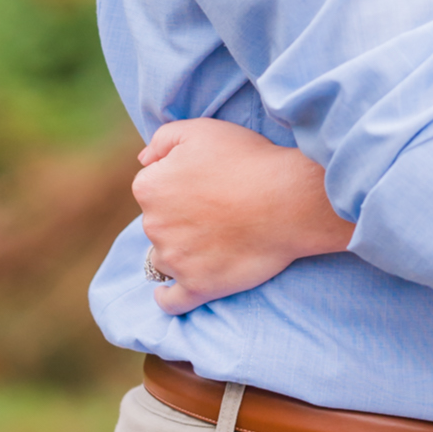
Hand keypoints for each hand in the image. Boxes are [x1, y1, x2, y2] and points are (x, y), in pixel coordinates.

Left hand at [134, 118, 348, 314]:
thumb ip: (163, 138)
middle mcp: (154, 226)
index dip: (178, 185)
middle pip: (158, 224)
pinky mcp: (198, 287)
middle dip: (179, 219)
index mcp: (150, 188)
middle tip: (216, 211)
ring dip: (180, 253)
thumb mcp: (202, 130)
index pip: (152, 189)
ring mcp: (175, 260)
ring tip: (212, 243)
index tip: (203, 185)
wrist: (289, 199)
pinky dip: (169, 298)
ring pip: (165, 259)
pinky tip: (172, 291)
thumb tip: (144, 159)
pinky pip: (171, 301)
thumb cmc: (248, 160)